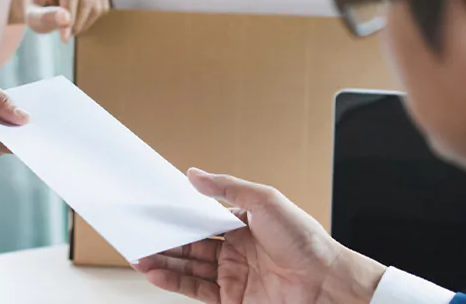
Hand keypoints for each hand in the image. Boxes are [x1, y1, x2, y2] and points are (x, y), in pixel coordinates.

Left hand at [11, 0, 109, 41]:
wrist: (43, 0)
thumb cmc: (36, 8)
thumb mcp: (33, 16)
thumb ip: (45, 17)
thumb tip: (66, 19)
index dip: (70, 18)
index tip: (65, 38)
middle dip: (78, 22)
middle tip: (68, 35)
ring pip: (97, 4)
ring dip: (85, 23)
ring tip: (71, 28)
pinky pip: (103, 6)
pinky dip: (92, 20)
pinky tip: (79, 21)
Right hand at [134, 169, 385, 303]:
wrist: (327, 282)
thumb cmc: (304, 240)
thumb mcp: (266, 201)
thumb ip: (228, 188)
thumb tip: (195, 174)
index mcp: (243, 224)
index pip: (202, 219)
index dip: (178, 216)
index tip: (155, 211)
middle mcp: (236, 251)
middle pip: (191, 245)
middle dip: (165, 242)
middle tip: (139, 237)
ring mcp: (233, 276)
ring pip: (189, 268)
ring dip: (163, 263)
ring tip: (140, 257)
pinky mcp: (232, 300)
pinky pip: (196, 290)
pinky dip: (174, 283)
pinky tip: (156, 274)